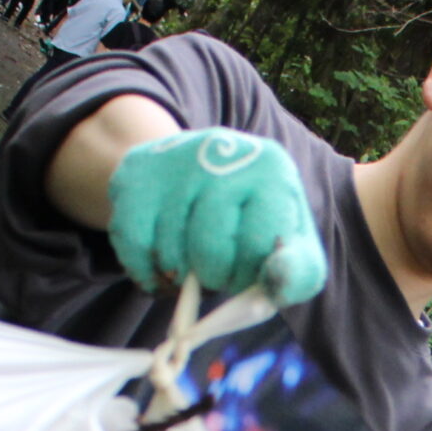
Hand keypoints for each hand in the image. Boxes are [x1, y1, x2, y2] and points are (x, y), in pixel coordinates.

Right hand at [106, 128, 325, 304]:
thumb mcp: (293, 246)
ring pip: (169, 252)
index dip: (247, 275)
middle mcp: (224, 150)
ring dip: (177, 279)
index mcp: (273, 171)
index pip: (257, 246)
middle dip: (213, 277)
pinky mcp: (138, 169)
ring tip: (190, 268)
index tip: (246, 271)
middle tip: (216, 270)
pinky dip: (144, 271)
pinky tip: (160, 268)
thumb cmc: (255, 221)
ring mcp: (176, 157)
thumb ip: (299, 273)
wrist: (204, 172)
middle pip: (208, 250)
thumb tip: (276, 280)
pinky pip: (132, 244)